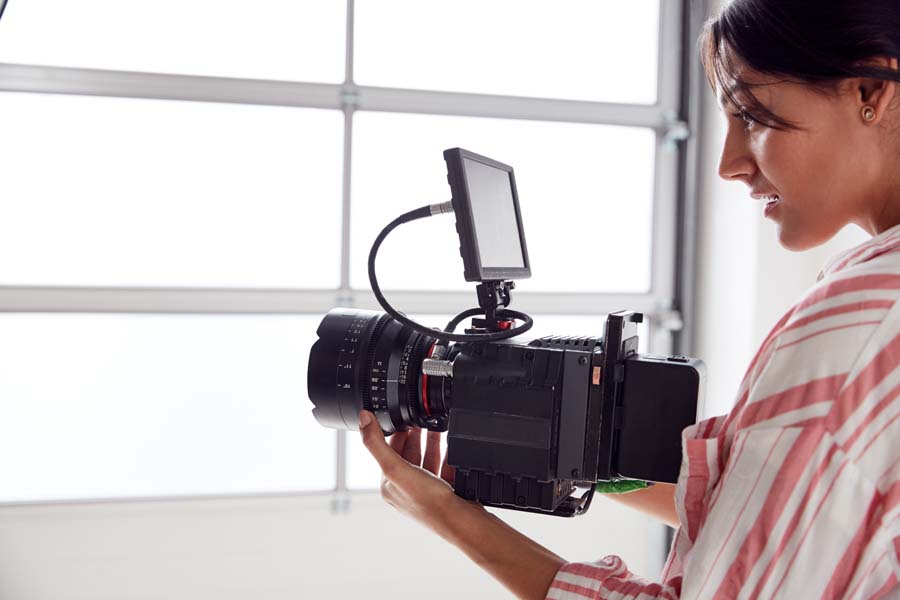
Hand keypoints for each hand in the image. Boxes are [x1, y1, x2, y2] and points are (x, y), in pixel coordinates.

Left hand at [358, 410, 469, 534]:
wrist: (463, 522)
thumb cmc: (429, 502)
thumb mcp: (397, 468)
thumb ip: (377, 444)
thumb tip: (363, 419)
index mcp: (389, 486)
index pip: (387, 453)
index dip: (394, 434)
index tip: (402, 417)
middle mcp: (406, 490)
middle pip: (408, 455)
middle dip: (414, 436)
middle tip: (420, 419)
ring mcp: (426, 492)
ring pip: (426, 459)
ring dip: (431, 442)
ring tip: (436, 426)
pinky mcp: (445, 492)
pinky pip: (443, 467)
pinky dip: (447, 454)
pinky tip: (453, 444)